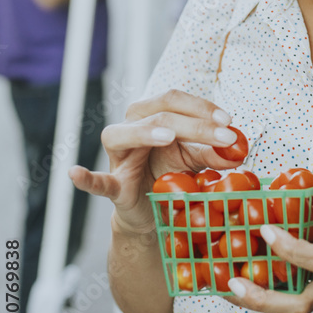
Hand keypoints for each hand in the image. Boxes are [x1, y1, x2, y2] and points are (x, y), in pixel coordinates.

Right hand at [68, 88, 242, 234]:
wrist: (153, 212)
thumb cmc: (171, 175)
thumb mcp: (195, 161)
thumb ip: (213, 154)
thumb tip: (236, 148)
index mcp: (152, 116)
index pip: (174, 100)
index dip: (201, 107)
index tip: (229, 121)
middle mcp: (131, 128)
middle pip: (158, 114)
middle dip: (194, 123)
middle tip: (224, 136)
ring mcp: (119, 156)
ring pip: (123, 134)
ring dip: (146, 132)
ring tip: (169, 136)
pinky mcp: (113, 184)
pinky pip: (97, 180)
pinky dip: (86, 178)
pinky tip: (76, 173)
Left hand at [226, 204, 312, 312]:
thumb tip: (289, 203)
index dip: (287, 247)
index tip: (265, 231)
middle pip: (299, 304)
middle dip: (261, 300)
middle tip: (232, 285)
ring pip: (299, 308)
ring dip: (264, 300)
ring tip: (234, 287)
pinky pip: (309, 302)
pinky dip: (284, 294)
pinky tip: (265, 282)